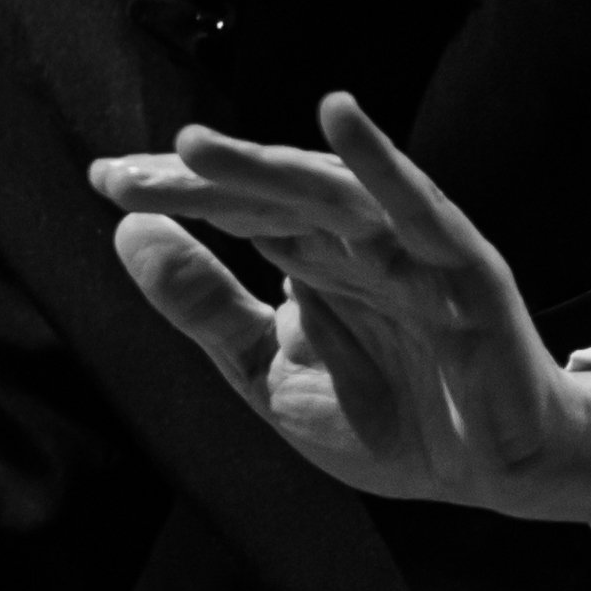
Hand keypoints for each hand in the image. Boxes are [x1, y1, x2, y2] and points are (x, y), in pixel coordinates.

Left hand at [88, 93, 590, 532]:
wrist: (486, 472)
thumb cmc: (389, 417)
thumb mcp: (267, 372)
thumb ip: (206, 308)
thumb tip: (129, 234)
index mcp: (310, 258)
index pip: (231, 211)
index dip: (173, 193)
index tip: (104, 179)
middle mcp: (354, 240)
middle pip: (266, 196)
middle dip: (197, 181)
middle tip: (123, 172)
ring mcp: (409, 248)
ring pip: (327, 194)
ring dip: (262, 166)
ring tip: (192, 147)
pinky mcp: (462, 268)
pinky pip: (419, 209)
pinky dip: (381, 163)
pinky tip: (339, 118)